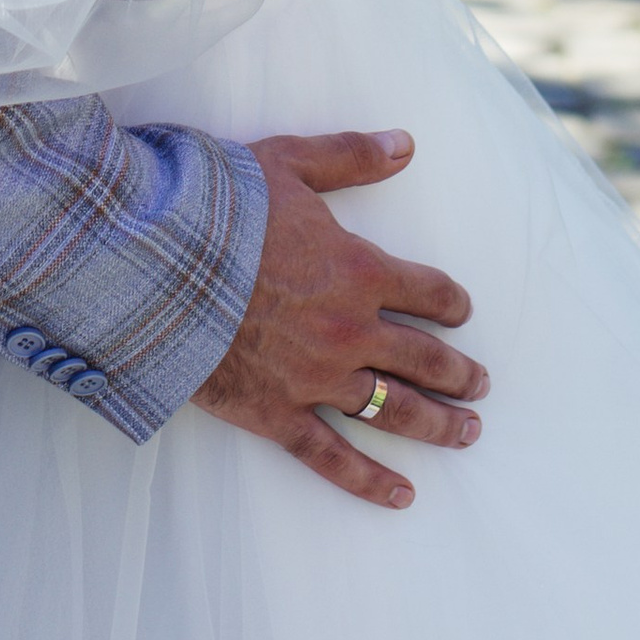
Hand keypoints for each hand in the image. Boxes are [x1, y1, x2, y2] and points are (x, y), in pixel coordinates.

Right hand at [193, 132, 485, 511]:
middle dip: (458, 373)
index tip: (463, 313)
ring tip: (467, 433)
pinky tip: (402, 494)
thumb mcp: (289, 163)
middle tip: (481, 386)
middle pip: (422, 358)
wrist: (158, 266)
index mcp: (358, 270)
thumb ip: (351, 157)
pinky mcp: (279, 414)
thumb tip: (406, 144)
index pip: (426, 291)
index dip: (451, 302)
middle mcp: (350, 330)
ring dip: (436, 424)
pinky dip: (369, 479)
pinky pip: (333, 456)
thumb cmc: (221, 209)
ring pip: (393, 409)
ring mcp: (317, 379)